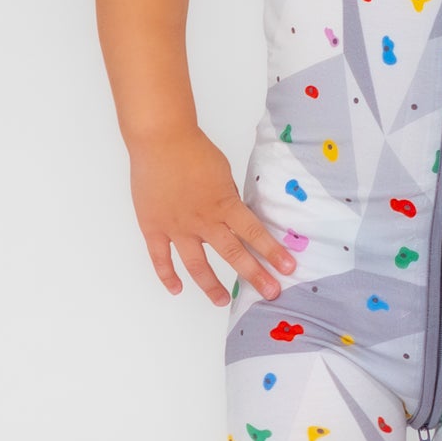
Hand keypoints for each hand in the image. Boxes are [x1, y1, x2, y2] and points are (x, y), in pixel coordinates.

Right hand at [129, 129, 296, 304]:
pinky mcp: (153, 228)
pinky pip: (160, 258)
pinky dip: (167, 276)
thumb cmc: (194, 150)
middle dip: (255, 275)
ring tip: (223, 301)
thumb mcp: (223, 173)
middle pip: (232, 254)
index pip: (254, 233)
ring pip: (196, 265)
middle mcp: (203, 220)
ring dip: (211, 285)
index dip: (273, 252)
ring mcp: (176, 227)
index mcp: (223, 204)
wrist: (160, 139)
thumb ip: (228, 199)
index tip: (288, 268)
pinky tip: (177, 289)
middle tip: (271, 293)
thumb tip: (237, 219)